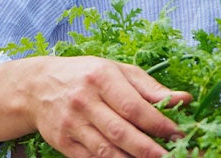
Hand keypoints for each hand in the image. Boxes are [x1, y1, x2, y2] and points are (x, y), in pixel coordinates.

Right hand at [0, 55, 191, 157]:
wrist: (37, 87)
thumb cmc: (87, 75)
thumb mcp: (118, 71)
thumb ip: (150, 87)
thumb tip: (184, 100)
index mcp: (101, 78)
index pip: (134, 106)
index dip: (159, 123)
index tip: (178, 134)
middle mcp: (84, 101)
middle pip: (121, 132)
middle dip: (149, 149)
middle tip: (171, 156)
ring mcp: (71, 124)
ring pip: (106, 151)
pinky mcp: (62, 143)